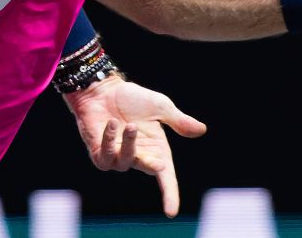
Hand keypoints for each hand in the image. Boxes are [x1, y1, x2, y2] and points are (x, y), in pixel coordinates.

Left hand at [61, 75, 207, 216]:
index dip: (170, 194)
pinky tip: (111, 123)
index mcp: (157, 149)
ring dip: (128, 144)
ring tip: (130, 125)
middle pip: (148, 169)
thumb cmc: (133, 98)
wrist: (104, 89)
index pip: (166, 176)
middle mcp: (138, 156)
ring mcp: (117, 156)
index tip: (171, 212)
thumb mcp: (161, 107)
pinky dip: (109, 140)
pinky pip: (105, 156)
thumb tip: (202, 130)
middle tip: (157, 161)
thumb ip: (179, 121)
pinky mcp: (99, 152)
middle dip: (151, 164)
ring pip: (124, 161)